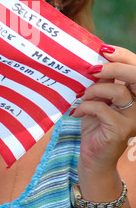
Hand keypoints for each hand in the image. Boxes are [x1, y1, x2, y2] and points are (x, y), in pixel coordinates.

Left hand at [71, 45, 135, 175]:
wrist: (93, 158)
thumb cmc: (95, 126)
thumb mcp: (99, 98)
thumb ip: (103, 81)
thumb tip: (96, 59)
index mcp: (135, 95)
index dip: (123, 56)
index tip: (103, 49)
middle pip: (135, 76)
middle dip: (113, 67)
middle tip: (92, 69)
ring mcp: (133, 118)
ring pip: (118, 91)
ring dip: (95, 90)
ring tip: (84, 97)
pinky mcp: (121, 129)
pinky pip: (102, 108)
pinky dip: (86, 107)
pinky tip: (78, 112)